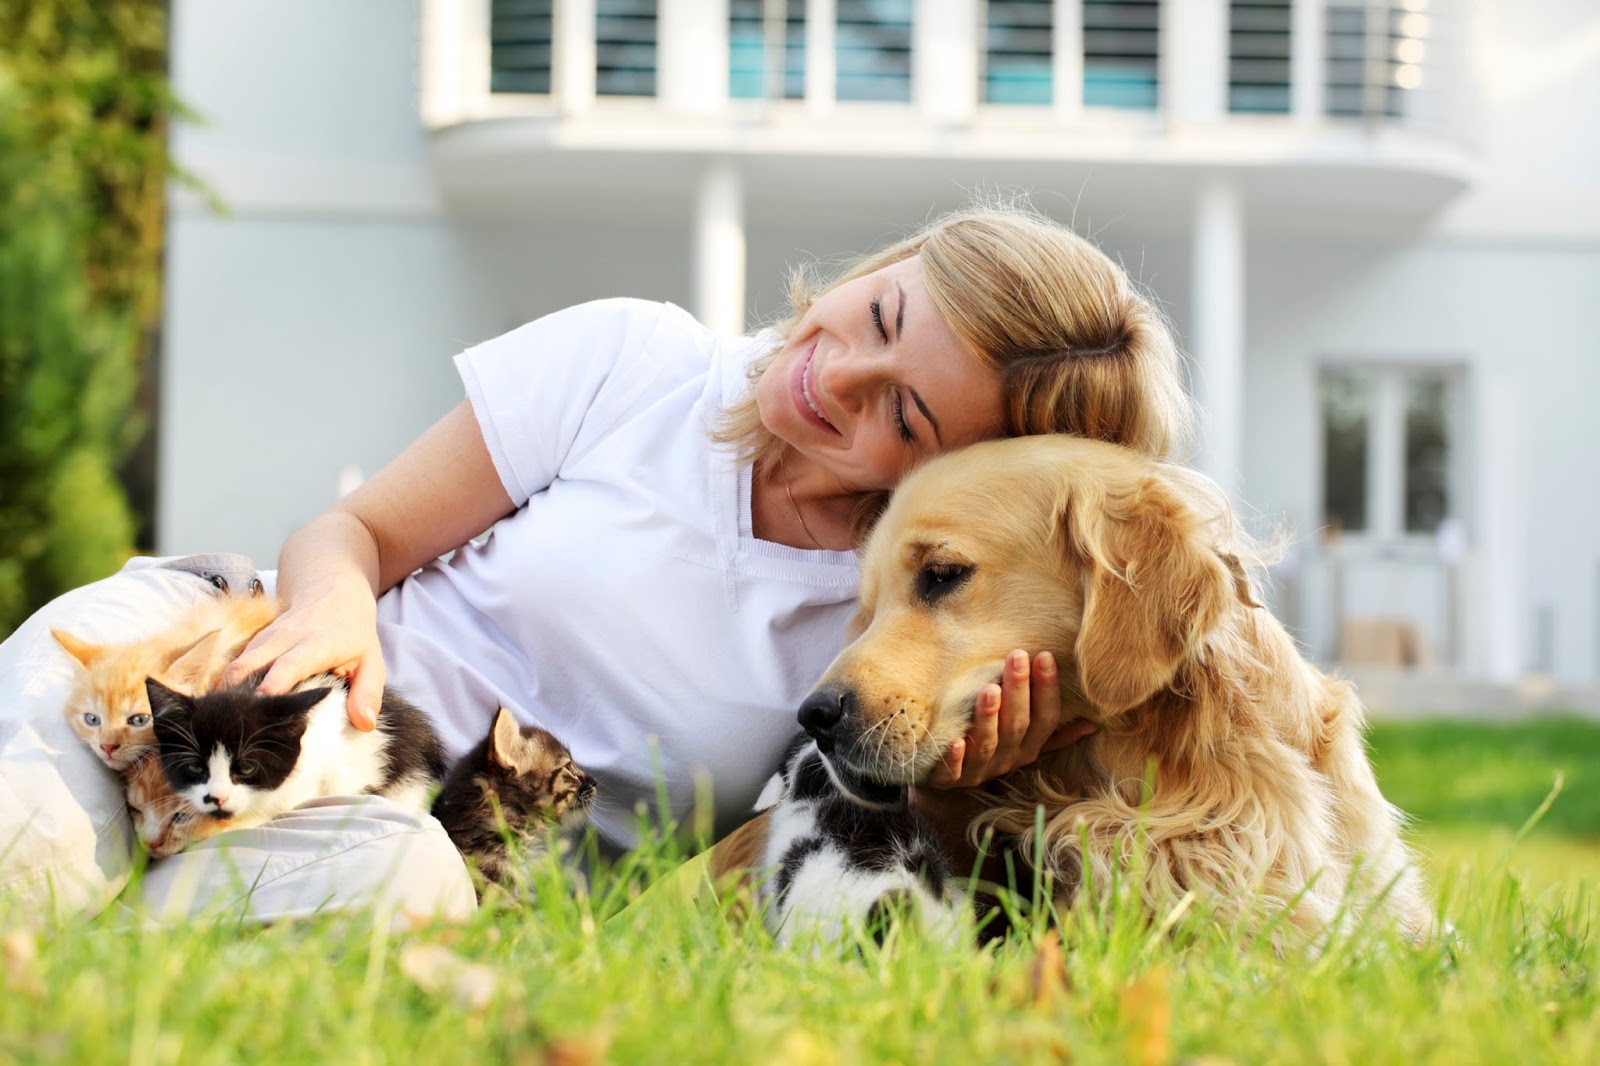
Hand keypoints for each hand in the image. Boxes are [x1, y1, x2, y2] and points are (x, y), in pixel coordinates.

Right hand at [220, 574, 385, 730]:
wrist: (331, 590)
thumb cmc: (353, 632)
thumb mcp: (371, 661)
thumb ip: (368, 693)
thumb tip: (364, 725)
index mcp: (315, 644)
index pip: (288, 666)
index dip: (273, 688)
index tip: (263, 709)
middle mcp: (284, 638)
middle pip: (248, 666)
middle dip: (238, 697)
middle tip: (237, 728)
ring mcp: (264, 638)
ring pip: (237, 666)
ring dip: (229, 694)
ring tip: (231, 725)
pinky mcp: (254, 642)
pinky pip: (236, 665)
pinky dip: (230, 686)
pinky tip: (233, 710)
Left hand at [925, 650, 1096, 789]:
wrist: (946, 778)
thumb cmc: (991, 748)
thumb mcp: (1025, 741)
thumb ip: (1054, 732)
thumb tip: (1093, 722)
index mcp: (1029, 747)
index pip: (1046, 718)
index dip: (1048, 689)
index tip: (1044, 655)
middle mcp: (1008, 759)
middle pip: (1018, 725)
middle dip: (1018, 691)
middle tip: (1017, 656)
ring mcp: (980, 771)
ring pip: (988, 744)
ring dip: (989, 718)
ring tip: (989, 689)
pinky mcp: (950, 780)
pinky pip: (953, 771)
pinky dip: (955, 757)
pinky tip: (954, 740)